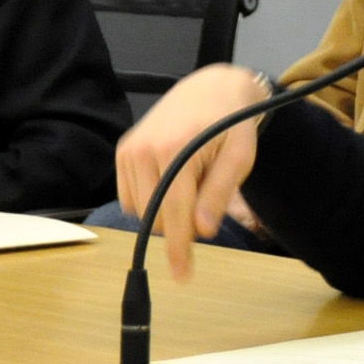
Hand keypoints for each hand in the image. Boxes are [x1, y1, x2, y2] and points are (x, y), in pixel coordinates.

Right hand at [114, 63, 270, 280]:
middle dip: (181, 221)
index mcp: (176, 150)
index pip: (174, 212)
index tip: (182, 275)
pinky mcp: (122, 152)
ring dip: (166, 209)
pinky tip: (172, 177)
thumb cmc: (231, 122)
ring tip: (191, 177)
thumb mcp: (240, 156)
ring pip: (141, 211)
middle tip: (207, 193)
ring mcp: (129, 150)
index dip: (178, 248)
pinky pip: (130, 197)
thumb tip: (202, 231)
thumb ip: (220, 193)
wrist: (210, 89)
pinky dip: (151, 199)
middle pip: (156, 217)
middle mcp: (145, 150)